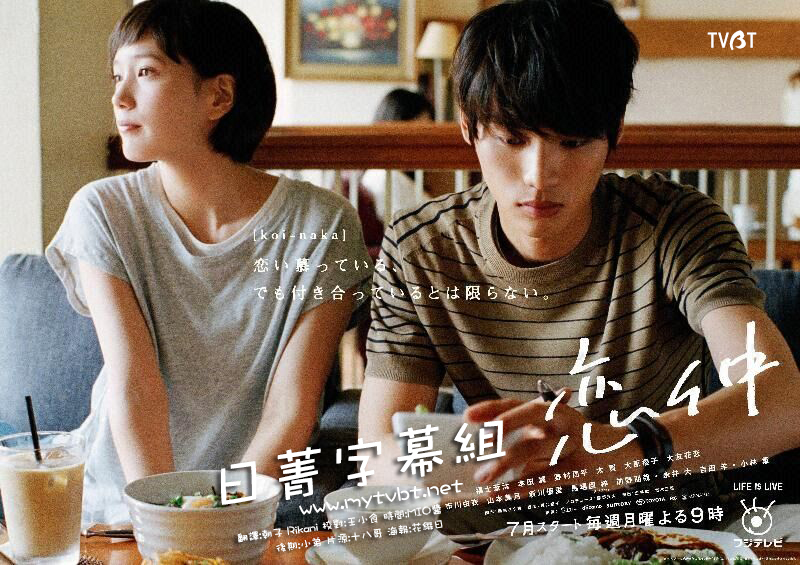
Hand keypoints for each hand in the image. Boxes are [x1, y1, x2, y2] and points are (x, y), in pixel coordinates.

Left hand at [464, 391, 638, 486]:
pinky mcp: (581, 467)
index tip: (467, 415)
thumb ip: (528, 442)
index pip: (518, 403)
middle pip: (531, 415)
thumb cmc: (581, 443)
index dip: (492, 408)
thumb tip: (492, 457)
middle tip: (481, 440)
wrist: (628, 453)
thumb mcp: (555, 435)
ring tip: (482, 476)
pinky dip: (521, 485)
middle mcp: (562, 420)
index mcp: (552, 410)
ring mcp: (573, 442)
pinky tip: (502, 493)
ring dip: (505, 463)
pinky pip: (546, 477)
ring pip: (536, 448)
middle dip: (504, 424)